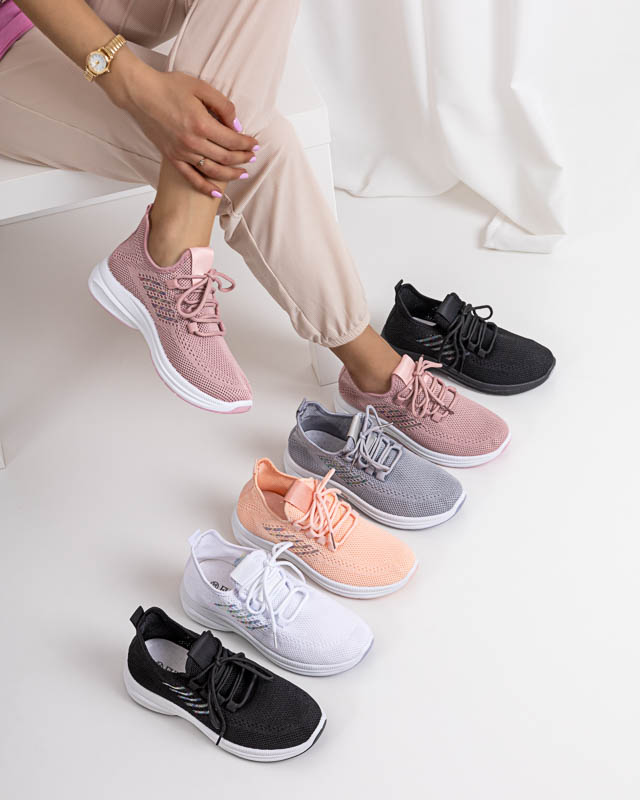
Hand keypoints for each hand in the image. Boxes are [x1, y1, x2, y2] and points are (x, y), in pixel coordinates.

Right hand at [106, 55, 258, 195]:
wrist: (140, 94)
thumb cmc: (169, 87)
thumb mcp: (201, 87)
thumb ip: (223, 106)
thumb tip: (237, 126)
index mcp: (202, 124)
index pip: (232, 141)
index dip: (247, 144)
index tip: (256, 144)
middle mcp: (193, 142)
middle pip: (226, 158)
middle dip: (243, 159)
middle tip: (253, 157)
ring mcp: (182, 153)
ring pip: (213, 171)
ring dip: (231, 175)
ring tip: (243, 174)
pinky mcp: (172, 158)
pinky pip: (191, 178)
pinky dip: (205, 188)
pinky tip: (216, 193)